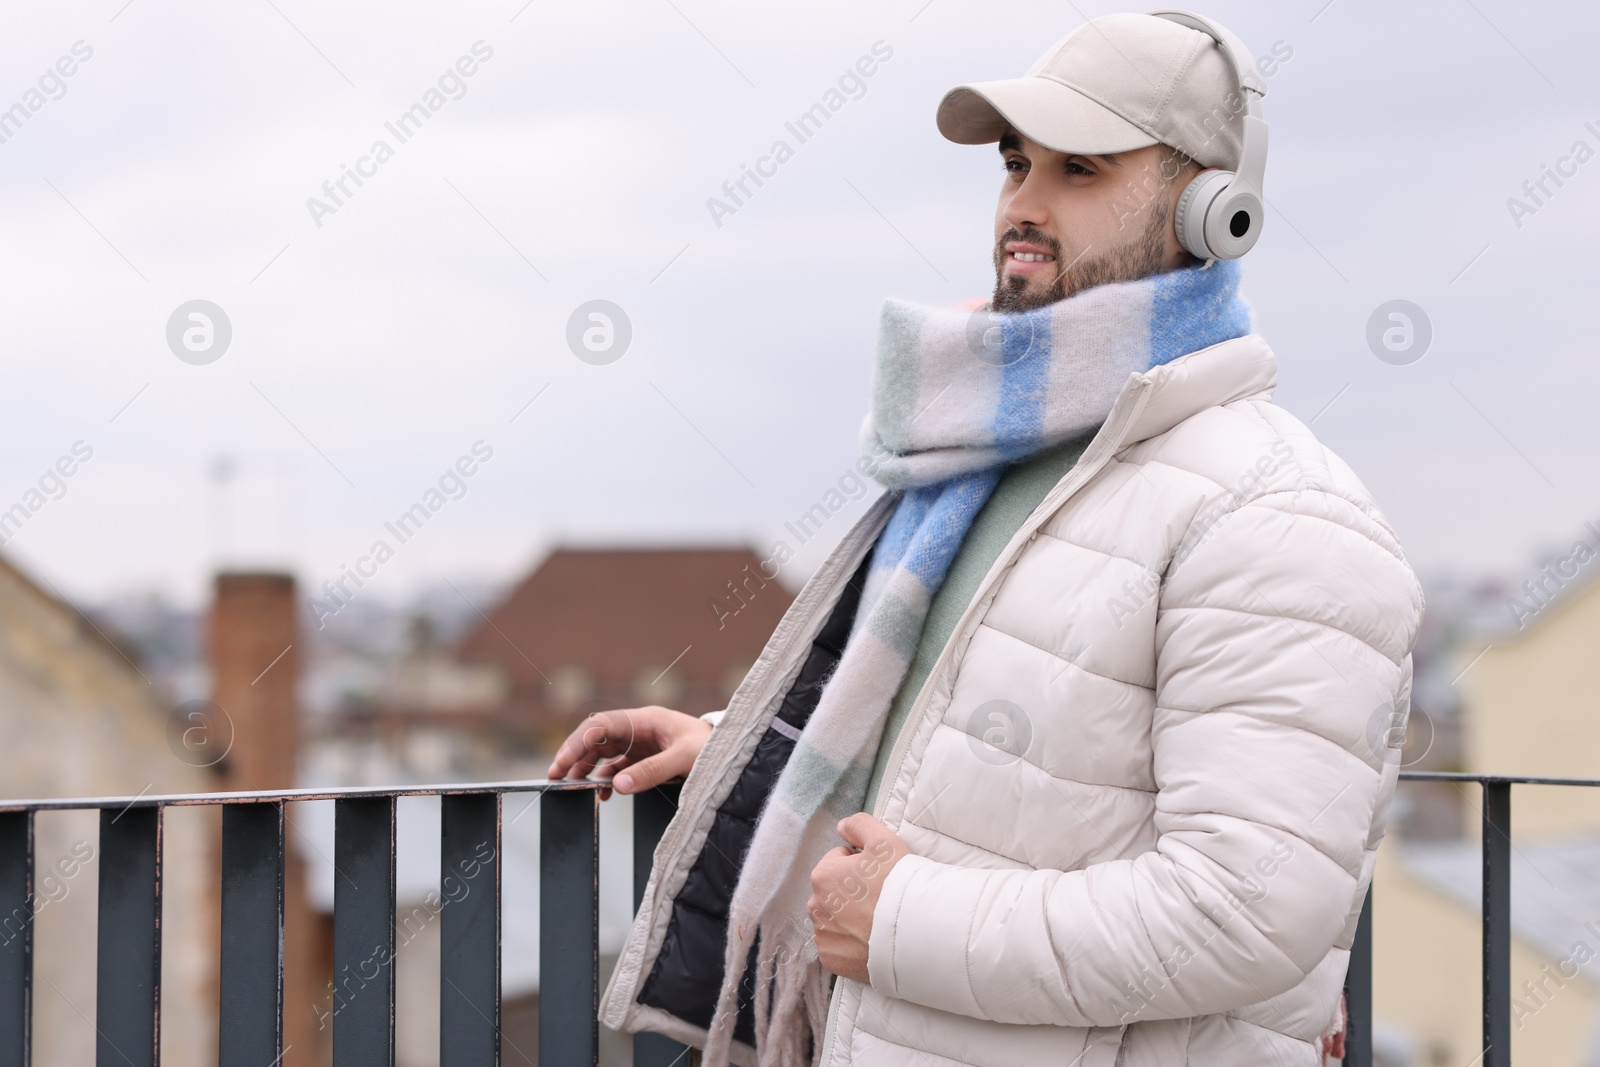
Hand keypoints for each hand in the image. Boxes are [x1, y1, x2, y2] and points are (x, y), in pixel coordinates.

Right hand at [546, 706, 712, 799]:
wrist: (735, 752)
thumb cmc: (714, 747)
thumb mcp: (685, 759)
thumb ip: (652, 771)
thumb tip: (616, 784)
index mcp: (646, 719)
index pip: (601, 725)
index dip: (578, 742)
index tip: (563, 763)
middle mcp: (639, 728)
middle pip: (596, 738)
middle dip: (574, 755)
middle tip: (556, 777)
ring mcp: (641, 743)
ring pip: (603, 752)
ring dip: (586, 768)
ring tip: (572, 786)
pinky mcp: (646, 758)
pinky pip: (617, 767)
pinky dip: (606, 779)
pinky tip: (602, 794)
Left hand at [807, 813, 910, 982]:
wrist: (916, 936)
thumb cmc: (899, 885)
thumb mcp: (884, 840)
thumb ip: (859, 824)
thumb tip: (842, 827)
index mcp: (823, 875)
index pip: (839, 861)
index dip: (862, 866)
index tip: (880, 876)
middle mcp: (815, 907)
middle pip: (835, 891)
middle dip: (852, 892)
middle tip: (881, 899)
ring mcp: (823, 936)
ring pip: (836, 919)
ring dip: (851, 917)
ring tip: (878, 920)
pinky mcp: (832, 960)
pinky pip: (839, 946)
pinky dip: (852, 943)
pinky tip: (872, 939)